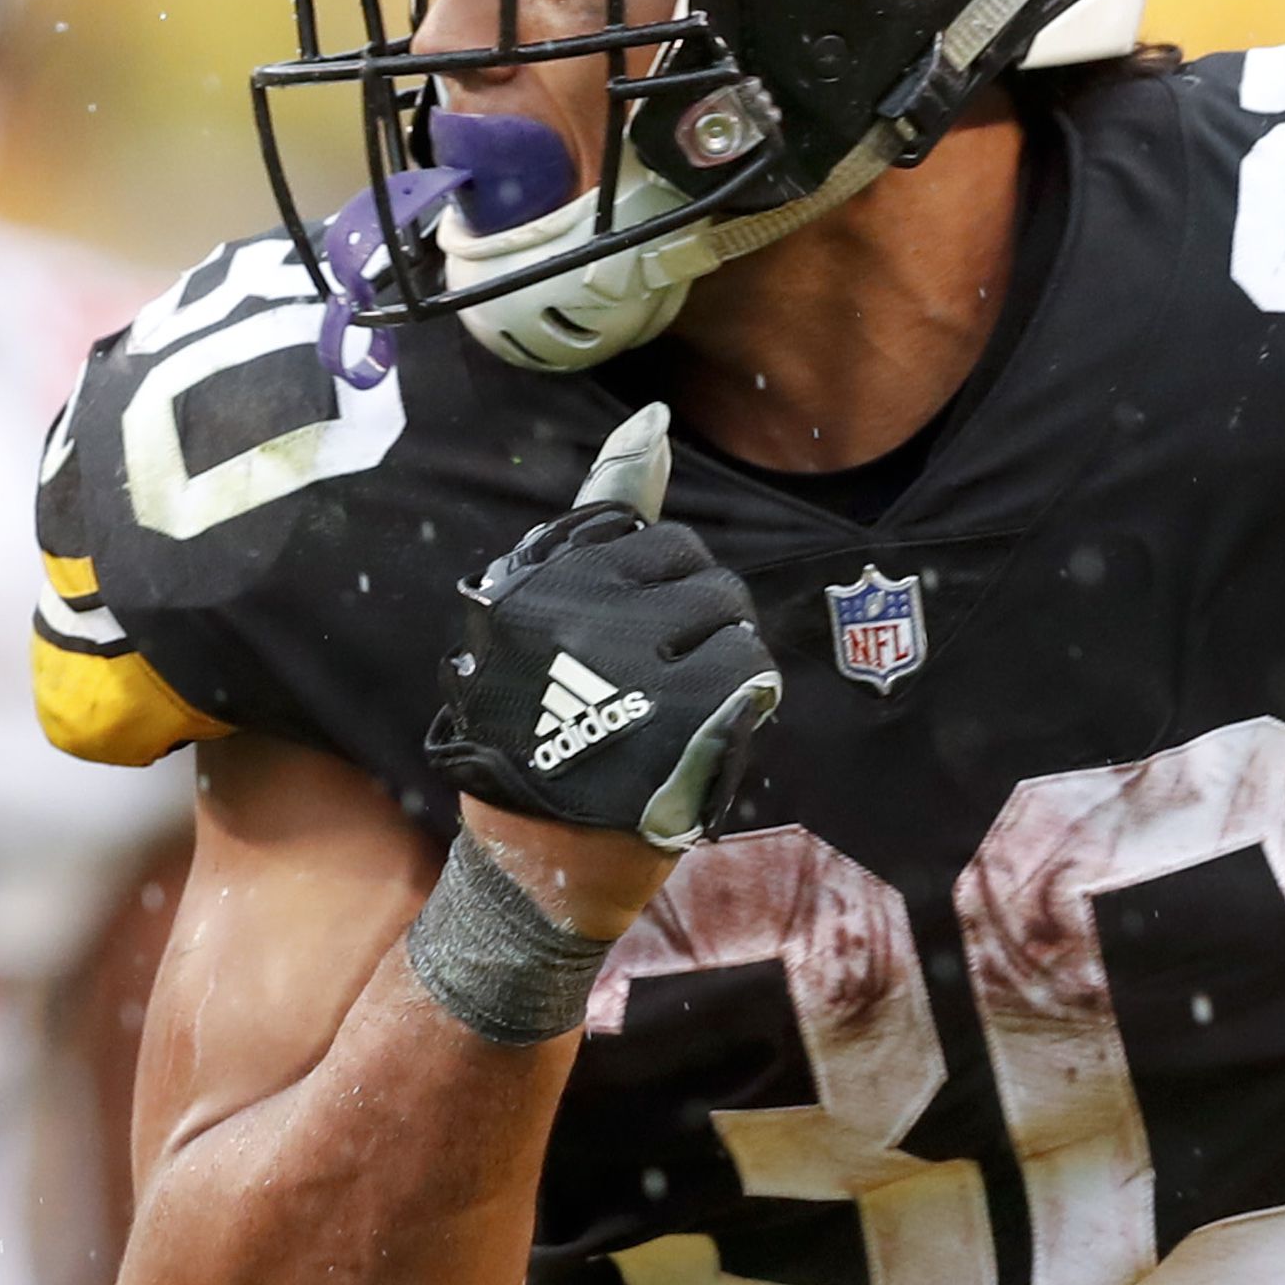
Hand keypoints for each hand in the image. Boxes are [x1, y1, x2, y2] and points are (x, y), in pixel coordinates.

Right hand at [423, 403, 780, 849]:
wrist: (537, 868)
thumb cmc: (543, 736)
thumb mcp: (546, 617)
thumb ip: (602, 519)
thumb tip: (655, 417)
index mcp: (531, 581)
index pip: (644, 541)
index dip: (652, 600)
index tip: (625, 651)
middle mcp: (573, 611)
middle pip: (696, 573)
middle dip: (694, 624)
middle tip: (652, 687)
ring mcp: (627, 662)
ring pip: (729, 618)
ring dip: (722, 665)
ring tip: (675, 714)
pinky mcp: (679, 714)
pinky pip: (752, 673)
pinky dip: (743, 708)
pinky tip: (702, 741)